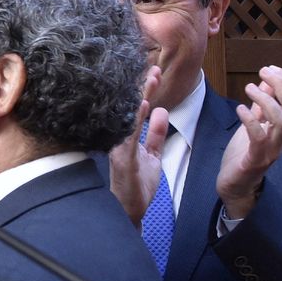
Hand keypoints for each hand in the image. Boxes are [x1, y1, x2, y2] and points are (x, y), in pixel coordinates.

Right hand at [108, 65, 166, 224]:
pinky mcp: (124, 160)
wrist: (130, 212)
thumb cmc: (137, 186)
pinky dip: (137, 120)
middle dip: (143, 87)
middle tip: (154, 67)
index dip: (145, 90)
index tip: (155, 72)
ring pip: (130, 117)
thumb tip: (161, 111)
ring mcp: (120, 149)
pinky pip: (130, 136)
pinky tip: (144, 106)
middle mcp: (120, 139)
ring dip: (141, 97)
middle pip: (131, 108)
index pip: (137, 109)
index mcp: (127, 137)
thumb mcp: (153, 155)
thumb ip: (156, 134)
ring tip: (151, 79)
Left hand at [218, 65, 281, 218]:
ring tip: (249, 87)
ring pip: (281, 120)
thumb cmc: (244, 153)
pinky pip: (259, 137)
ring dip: (266, 99)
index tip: (271, 68)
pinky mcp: (257, 159)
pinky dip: (251, 120)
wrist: (235, 184)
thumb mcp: (254, 124)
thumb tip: (266, 82)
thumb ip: (261, 105)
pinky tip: (240, 108)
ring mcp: (273, 149)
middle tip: (264, 71)